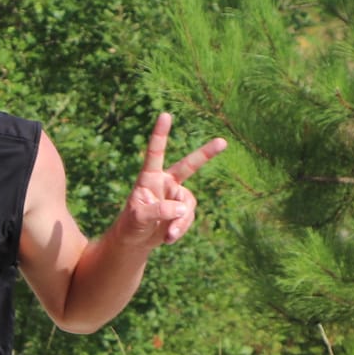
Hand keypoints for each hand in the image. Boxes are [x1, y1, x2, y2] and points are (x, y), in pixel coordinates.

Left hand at [118, 113, 224, 247]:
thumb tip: (181, 209)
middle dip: (206, 154)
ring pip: (188, 205)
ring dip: (181, 222)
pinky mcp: (183, 210)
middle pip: (189, 166)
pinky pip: (188, 218)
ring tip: (168, 234)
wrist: (135, 240)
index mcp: (149, 178)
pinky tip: (168, 238)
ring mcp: (176, 196)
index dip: (160, 134)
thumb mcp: (138, 218)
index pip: (155, 153)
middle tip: (223, 142)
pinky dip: (180, 229)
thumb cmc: (130, 224)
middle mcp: (166, 182)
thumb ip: (157, 211)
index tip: (165, 114)